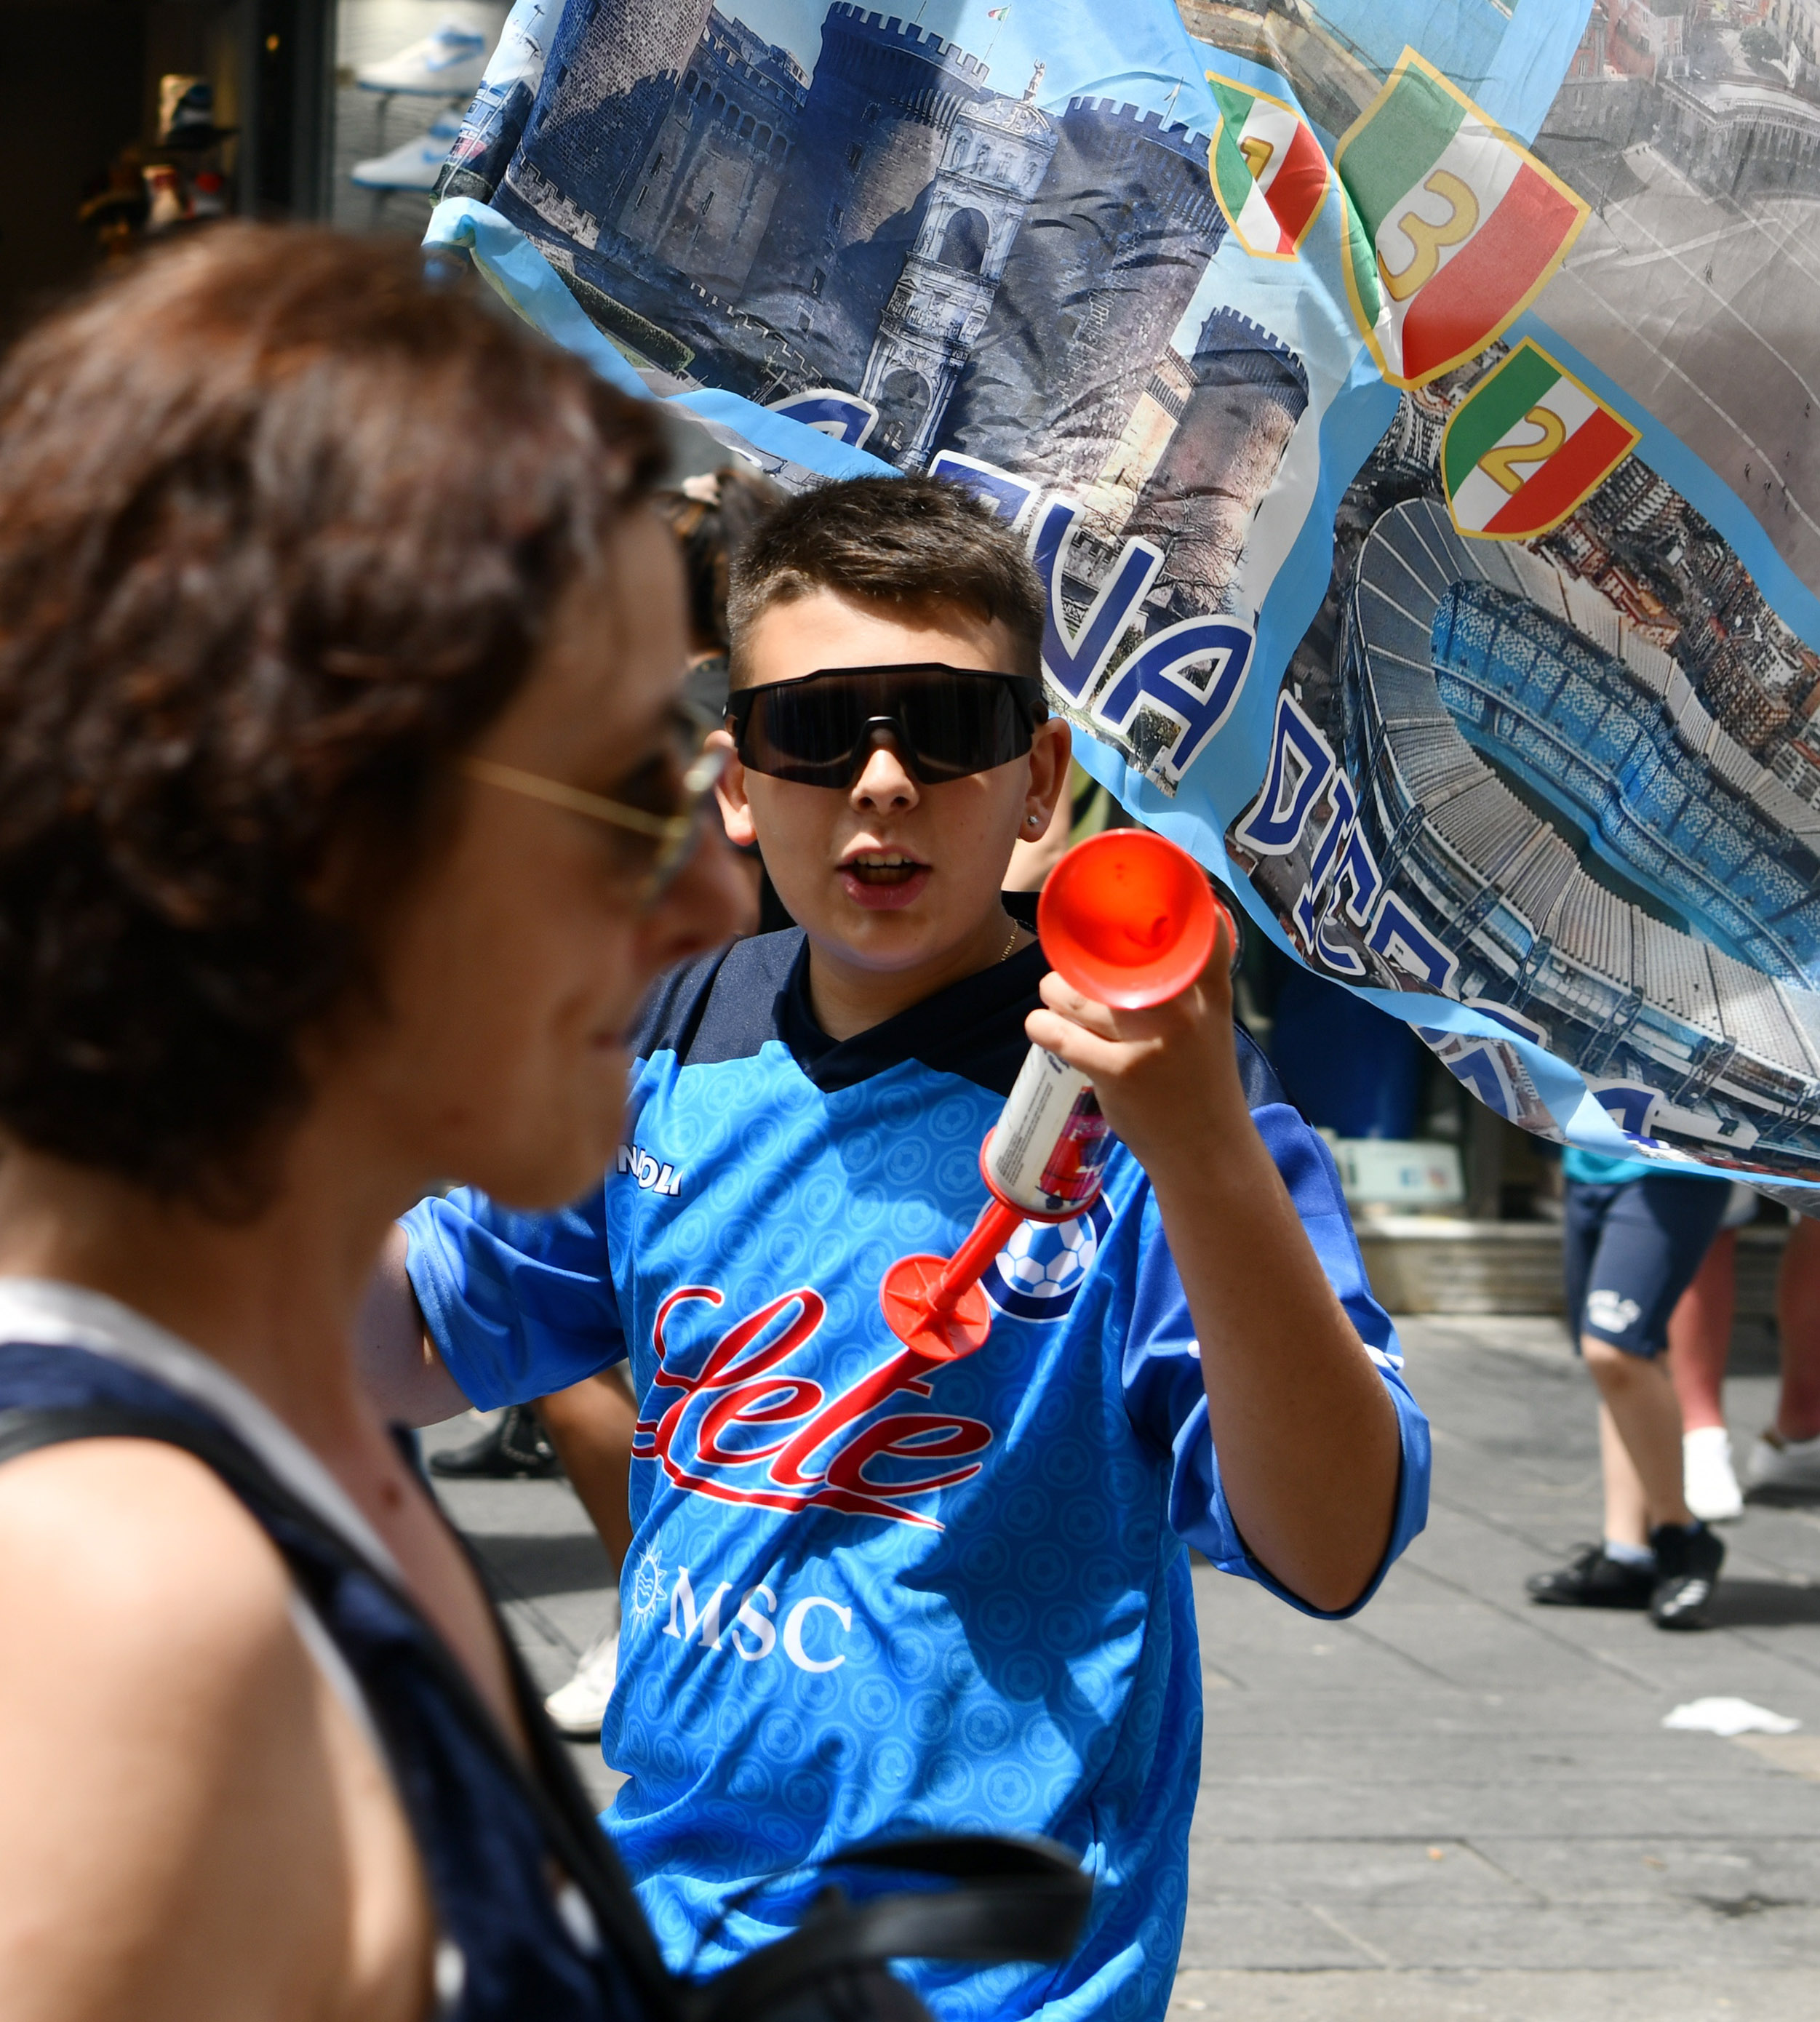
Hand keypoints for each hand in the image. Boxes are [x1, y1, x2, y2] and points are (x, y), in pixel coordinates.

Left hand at [1023, 914, 1244, 1179]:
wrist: (1208, 1152)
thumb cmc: (1202, 1083)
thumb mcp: (1210, 1024)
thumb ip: (1185, 985)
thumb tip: (1133, 945)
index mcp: (1210, 991)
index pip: (1195, 928)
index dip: (1161, 901)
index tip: (1125, 890)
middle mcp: (1182, 1010)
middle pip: (1113, 960)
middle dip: (1079, 961)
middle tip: (1068, 970)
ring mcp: (1149, 1041)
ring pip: (1079, 996)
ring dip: (1055, 993)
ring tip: (1052, 995)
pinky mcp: (1120, 1073)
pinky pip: (1063, 1037)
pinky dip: (1042, 1027)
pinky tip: (1038, 1025)